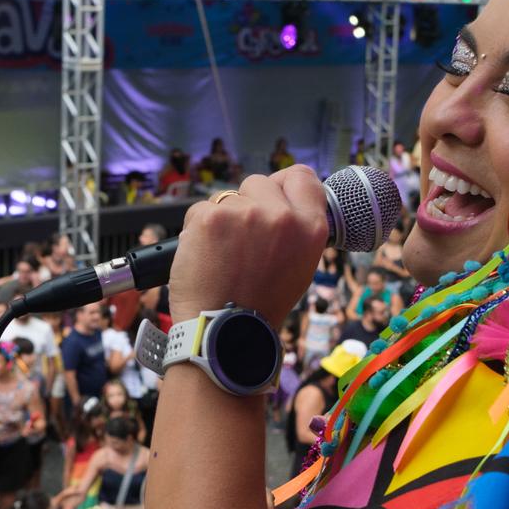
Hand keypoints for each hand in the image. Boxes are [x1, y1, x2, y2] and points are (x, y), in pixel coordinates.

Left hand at [167, 167, 327, 328]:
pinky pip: (201, 209)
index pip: (302, 176)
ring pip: (227, 197)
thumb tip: (279, 198)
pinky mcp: (210, 217)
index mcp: (310, 228)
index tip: (272, 197)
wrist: (224, 332)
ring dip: (222, 218)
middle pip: (258, 183)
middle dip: (247, 204)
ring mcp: (245, 214)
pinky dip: (198, 229)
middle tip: (242, 242)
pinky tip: (204, 256)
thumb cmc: (259, 304)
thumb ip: (294, 229)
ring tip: (222, 255)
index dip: (283, 185)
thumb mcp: (299, 266)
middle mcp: (282, 216)